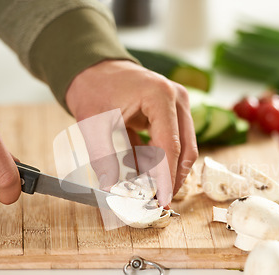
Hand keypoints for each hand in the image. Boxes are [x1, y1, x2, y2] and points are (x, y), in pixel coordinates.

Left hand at [66, 60, 197, 205]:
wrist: (93, 68)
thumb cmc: (94, 88)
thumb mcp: (93, 125)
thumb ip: (104, 158)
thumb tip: (111, 189)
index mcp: (160, 96)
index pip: (170, 146)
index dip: (166, 177)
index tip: (163, 202)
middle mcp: (176, 99)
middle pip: (185, 149)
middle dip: (172, 178)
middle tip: (158, 202)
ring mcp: (178, 104)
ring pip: (183, 147)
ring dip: (166, 170)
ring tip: (148, 190)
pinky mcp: (173, 111)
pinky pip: (174, 142)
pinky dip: (160, 159)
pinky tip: (143, 171)